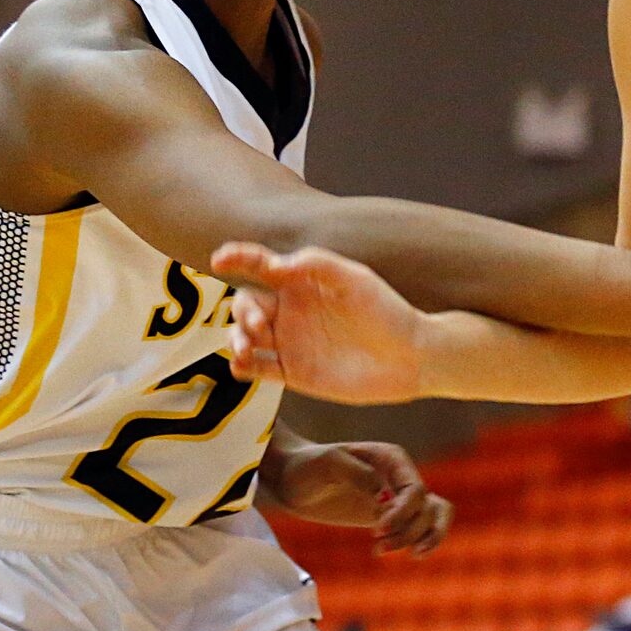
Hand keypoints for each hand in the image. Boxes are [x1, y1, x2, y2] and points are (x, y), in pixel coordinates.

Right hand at [214, 243, 423, 402]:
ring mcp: (289, 342)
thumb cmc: (386, 311)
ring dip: (235, 339)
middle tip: (259, 325)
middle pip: (244, 304)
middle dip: (241, 312)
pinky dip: (242, 366)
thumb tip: (276, 265)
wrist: (410, 356)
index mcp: (300, 282)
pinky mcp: (293, 372)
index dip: (236, 258)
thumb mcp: (355, 279)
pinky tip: (243, 365)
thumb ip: (316, 264)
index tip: (220, 259)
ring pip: (243, 337)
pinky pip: (257, 368)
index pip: (258, 266)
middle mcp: (290, 311)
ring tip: (247, 347)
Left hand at [265, 438, 452, 555]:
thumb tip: (384, 495)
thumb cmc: (307, 466)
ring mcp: (397, 497)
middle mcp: (401, 477)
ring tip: (385, 551)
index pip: (415, 490)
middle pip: (426, 508)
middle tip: (378, 547)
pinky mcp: (391, 517)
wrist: (291, 480)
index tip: (377, 530)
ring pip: (432, 517)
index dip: (403, 513)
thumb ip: (358, 474)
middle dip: (408, 531)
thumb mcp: (328, 463)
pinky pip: (422, 527)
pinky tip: (411, 554)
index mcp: (393, 459)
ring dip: (417, 539)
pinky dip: (423, 541)